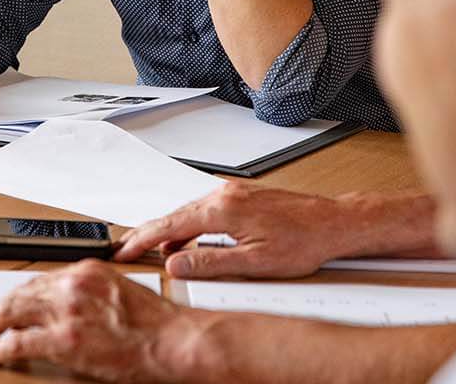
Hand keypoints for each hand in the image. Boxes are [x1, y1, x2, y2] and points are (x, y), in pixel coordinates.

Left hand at [0, 260, 198, 380]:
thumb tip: (69, 306)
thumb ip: (90, 292)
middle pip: (18, 293)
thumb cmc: (157, 323)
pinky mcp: (64, 340)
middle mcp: (72, 284)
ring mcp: (67, 311)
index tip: (12, 307)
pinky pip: (17, 342)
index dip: (19, 296)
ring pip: (10, 313)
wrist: (174, 341)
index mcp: (87, 270)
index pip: (39, 279)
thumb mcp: (119, 291)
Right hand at [114, 183, 352, 278]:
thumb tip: (176, 264)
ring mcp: (233, 191)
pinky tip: (188, 240)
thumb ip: (210, 263)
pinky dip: (189, 225)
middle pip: (174, 215)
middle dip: (148, 234)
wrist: (332, 222)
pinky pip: (204, 209)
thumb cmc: (302, 242)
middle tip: (127, 251)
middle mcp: (224, 194)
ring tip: (153, 252)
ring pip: (189, 212)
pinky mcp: (241, 195)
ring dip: (169, 231)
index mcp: (223, 210)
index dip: (142, 240)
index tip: (123, 252)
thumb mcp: (254, 263)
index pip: (169, 226)